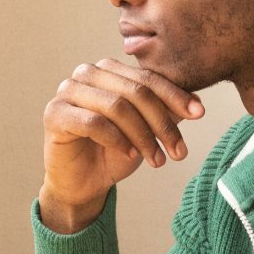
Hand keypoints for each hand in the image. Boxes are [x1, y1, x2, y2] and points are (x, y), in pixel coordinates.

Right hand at [40, 59, 203, 231]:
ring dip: (143, 136)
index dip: (175, 96)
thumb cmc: (115, 151)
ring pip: (117, 106)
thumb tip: (197, 102)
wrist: (83, 183)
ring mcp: (68, 91)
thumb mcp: (147, 130)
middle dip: (162, 122)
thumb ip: (166, 111)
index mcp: (110, 69)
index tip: (199, 113)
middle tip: (179, 151)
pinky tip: (130, 155)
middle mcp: (87, 73)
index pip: (148, 78)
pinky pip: (94, 122)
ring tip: (158, 160)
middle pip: (135, 91)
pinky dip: (117, 140)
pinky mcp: (54, 114)